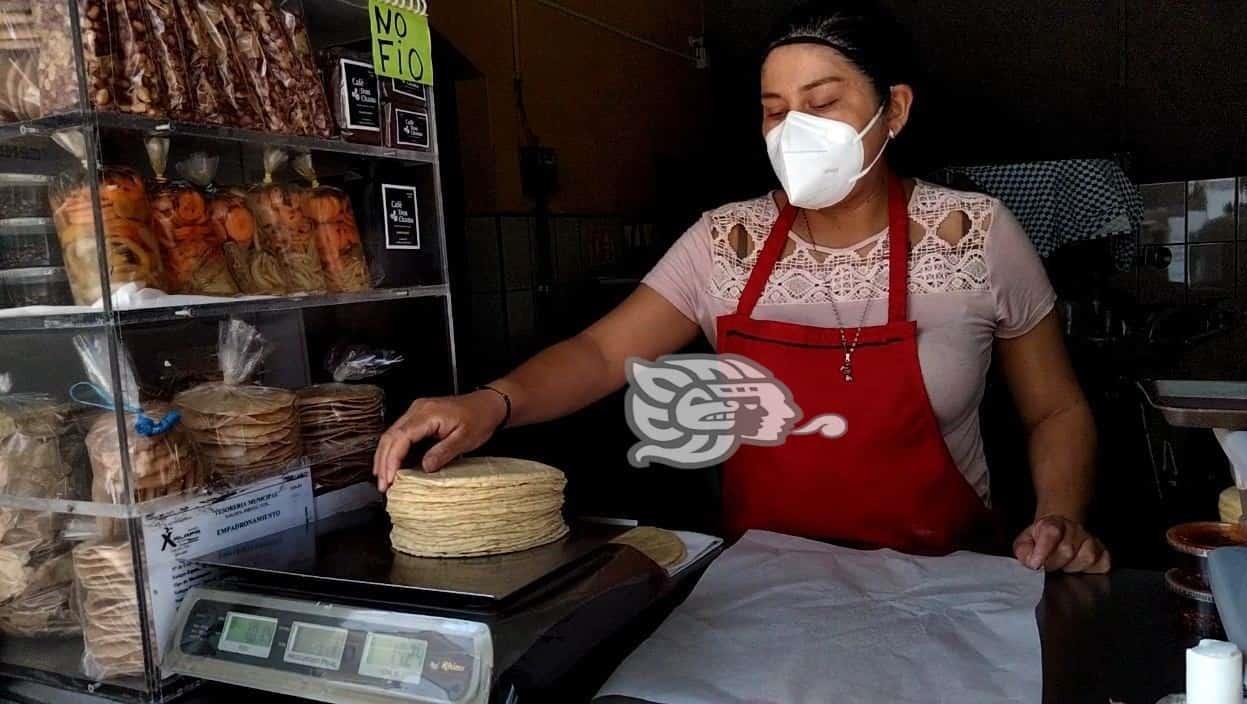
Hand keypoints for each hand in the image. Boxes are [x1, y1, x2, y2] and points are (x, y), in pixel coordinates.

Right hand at [372, 390, 506, 491]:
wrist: (488, 404)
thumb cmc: (480, 418)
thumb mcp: (465, 439)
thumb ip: (443, 452)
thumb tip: (425, 468)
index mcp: (427, 413)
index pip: (400, 437)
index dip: (392, 460)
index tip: (390, 478)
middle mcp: (417, 409)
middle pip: (390, 436)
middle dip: (383, 462)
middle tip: (384, 485)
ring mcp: (416, 412)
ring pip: (391, 435)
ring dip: (385, 458)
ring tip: (384, 479)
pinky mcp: (419, 417)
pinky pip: (400, 434)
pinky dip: (394, 451)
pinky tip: (392, 466)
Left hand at [1012, 515, 1110, 572]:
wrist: (1060, 531)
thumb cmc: (1041, 539)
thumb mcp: (1025, 541)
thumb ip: (1023, 550)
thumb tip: (1031, 562)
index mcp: (1054, 523)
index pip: (1052, 532)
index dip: (1043, 549)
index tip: (1035, 564)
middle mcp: (1075, 529)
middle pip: (1068, 549)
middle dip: (1054, 563)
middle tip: (1047, 566)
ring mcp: (1091, 540)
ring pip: (1087, 557)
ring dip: (1072, 568)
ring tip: (1063, 566)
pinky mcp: (1103, 553)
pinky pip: (1102, 565)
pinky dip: (1090, 572)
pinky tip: (1078, 569)